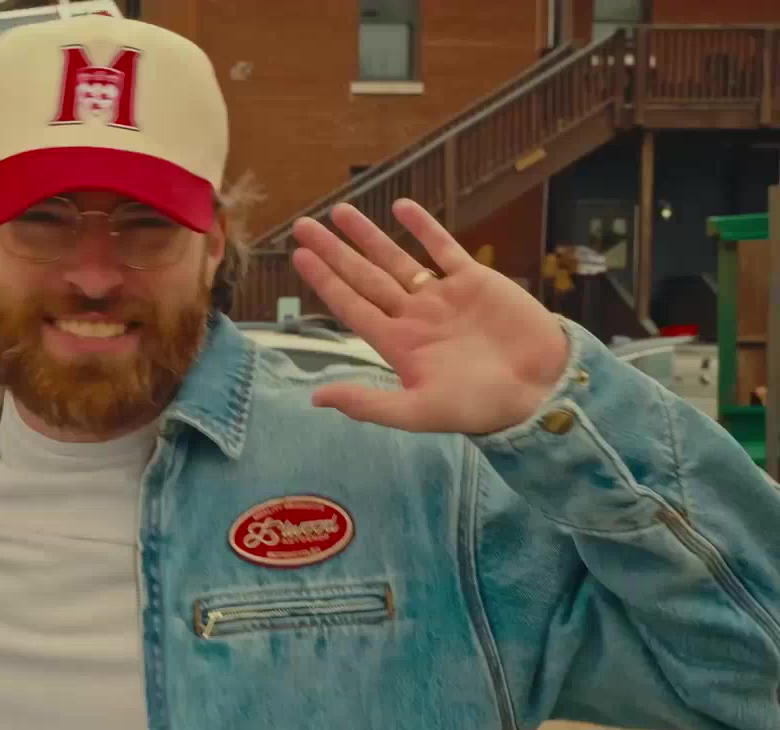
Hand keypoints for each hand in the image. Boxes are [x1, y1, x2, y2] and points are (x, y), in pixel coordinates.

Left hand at [290, 199, 570, 434]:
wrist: (541, 390)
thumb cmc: (480, 406)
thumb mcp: (418, 411)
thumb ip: (367, 403)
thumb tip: (316, 397)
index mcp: (397, 343)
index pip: (351, 305)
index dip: (324, 281)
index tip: (299, 257)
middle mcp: (413, 316)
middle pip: (363, 277)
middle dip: (333, 252)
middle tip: (302, 227)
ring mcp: (442, 297)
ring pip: (396, 259)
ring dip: (368, 236)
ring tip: (339, 211)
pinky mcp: (475, 281)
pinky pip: (444, 248)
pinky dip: (424, 227)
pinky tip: (401, 207)